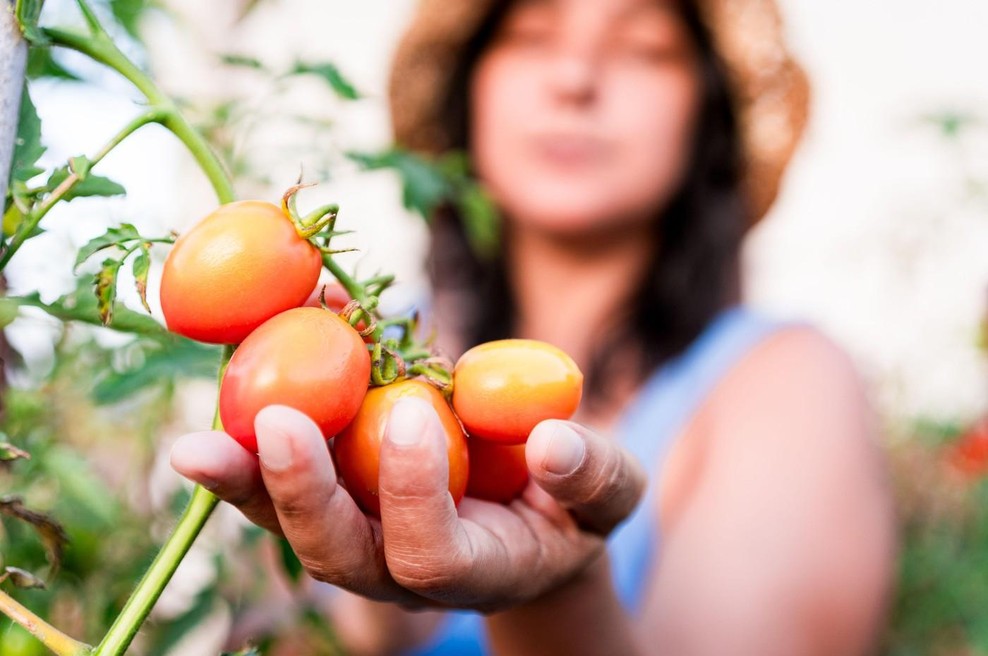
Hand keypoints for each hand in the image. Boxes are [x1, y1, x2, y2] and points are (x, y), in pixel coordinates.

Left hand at [170, 399, 645, 611]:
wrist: (530, 511)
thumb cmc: (574, 504)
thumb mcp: (607, 492)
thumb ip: (592, 476)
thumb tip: (553, 444)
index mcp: (473, 569)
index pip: (429, 554)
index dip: (416, 491)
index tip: (418, 410)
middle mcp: (400, 568)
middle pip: (336, 554)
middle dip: (303, 492)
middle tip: (278, 421)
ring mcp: (360, 537)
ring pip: (290, 523)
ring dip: (246, 475)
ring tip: (201, 435)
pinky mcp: (335, 498)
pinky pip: (283, 475)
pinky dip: (252, 434)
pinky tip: (229, 376)